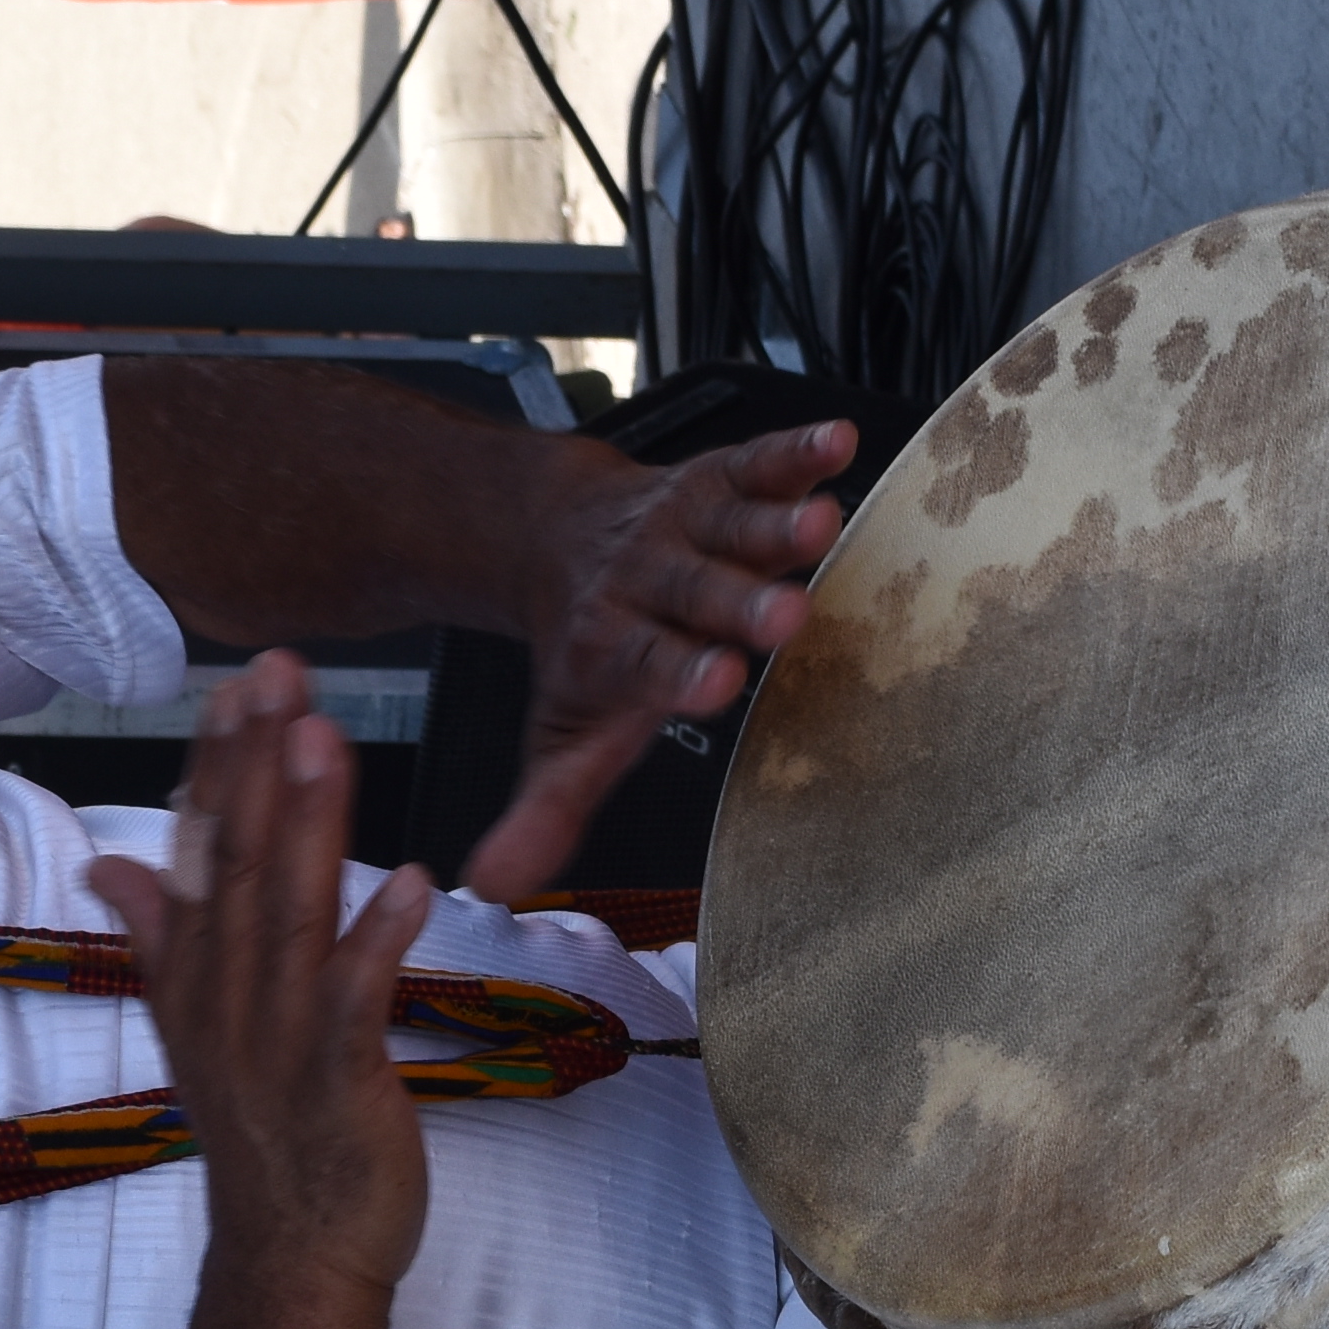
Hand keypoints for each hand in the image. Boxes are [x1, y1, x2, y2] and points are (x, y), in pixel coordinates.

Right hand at [78, 655, 435, 1301]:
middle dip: (254, 766)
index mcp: (195, 979)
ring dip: (308, 825)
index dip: (214, 768)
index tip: (234, 687)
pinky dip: (376, 940)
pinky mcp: (336, 1081)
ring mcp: (276, 1040)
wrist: (291, 1260)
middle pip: (233, 865)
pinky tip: (408, 880)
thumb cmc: (265, 1139)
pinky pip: (354, 1001)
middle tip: (276, 675)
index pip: (196, 854)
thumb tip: (110, 865)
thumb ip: (160, 936)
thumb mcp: (199, 1028)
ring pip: (286, 915)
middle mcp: (224, 999)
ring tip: (326, 739)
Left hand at [452, 419, 854, 904]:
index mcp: (616, 646)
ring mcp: (687, 527)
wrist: (553, 535)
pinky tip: (837, 440)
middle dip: (739, 603)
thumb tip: (492, 888)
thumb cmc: (591, 649)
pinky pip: (758, 460)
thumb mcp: (566, 734)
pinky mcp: (720, 478)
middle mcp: (651, 581)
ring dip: (776, 522)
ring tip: (819, 523)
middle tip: (784, 616)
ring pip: (734, 524)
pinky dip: (797, 450)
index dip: (680, 673)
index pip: (649, 664)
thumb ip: (543, 808)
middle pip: (699, 593)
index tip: (715, 683)